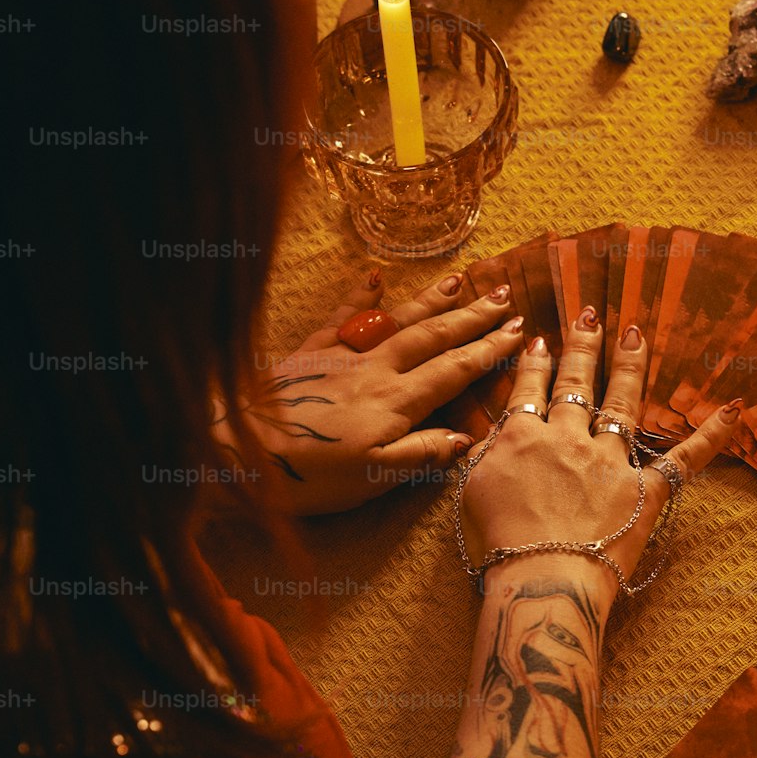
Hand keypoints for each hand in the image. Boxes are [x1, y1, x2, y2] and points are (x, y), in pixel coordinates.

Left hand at [219, 269, 525, 514]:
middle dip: (472, 318)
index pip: (455, 371)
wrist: (237, 451)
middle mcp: (375, 369)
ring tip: (461, 279)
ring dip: (431, 300)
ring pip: (396, 320)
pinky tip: (374, 278)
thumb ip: (420, 454)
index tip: (520, 332)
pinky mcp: (308, 354)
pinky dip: (361, 295)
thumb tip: (466, 437)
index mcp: (396, 402)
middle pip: (433, 337)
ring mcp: (341, 356)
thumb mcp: (372, 479)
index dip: (489, 351)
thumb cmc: (306, 477)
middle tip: (504, 298)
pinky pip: (343, 317)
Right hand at [459, 306, 741, 611]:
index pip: (529, 390)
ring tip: (634, 334)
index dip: (534, 364)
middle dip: (582, 347)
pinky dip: (711, 435)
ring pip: (622, 403)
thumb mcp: (473, 490)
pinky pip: (684, 460)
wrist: (542, 576)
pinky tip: (733, 409)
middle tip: (589, 316)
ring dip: (628, 366)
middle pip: (575, 384)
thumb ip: (484, 454)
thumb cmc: (499, 543)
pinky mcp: (646, 491)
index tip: (540, 341)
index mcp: (522, 437)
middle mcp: (567, 438)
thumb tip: (489, 434)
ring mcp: (610, 461)